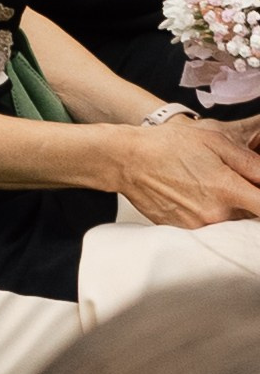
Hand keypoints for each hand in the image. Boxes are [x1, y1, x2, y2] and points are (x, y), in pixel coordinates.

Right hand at [105, 113, 259, 228]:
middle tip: (228, 180)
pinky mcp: (185, 232)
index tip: (259, 192)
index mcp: (227, 189)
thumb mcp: (214, 141)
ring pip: (230, 222)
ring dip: (229, 207)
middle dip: (248, 200)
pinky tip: (193, 194)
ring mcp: (199, 227)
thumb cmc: (168, 146)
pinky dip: (209, 213)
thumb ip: (249, 162)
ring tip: (207, 184)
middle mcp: (215, 214)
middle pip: (250, 216)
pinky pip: (209, 226)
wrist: (126, 160)